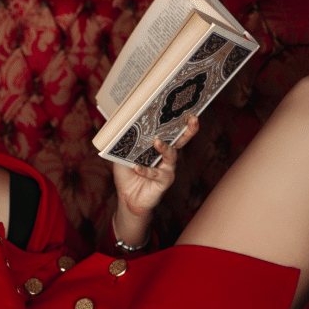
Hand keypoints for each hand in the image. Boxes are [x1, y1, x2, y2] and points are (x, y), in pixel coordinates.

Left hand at [111, 115, 198, 242]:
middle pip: (181, 141)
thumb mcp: (121, 156)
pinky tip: (137, 168)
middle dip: (189, 130)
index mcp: (159, 147)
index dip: (179, 122)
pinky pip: (156, 175)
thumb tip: (117, 126)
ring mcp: (167, 169)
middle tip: (192, 118)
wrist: (127, 198)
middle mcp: (167, 156)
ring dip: (164, 148)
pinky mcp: (164, 182)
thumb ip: (123, 143)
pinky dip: (146, 171)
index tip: (185, 110)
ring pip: (171, 156)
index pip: (170, 132)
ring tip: (156, 142)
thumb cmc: (127, 174)